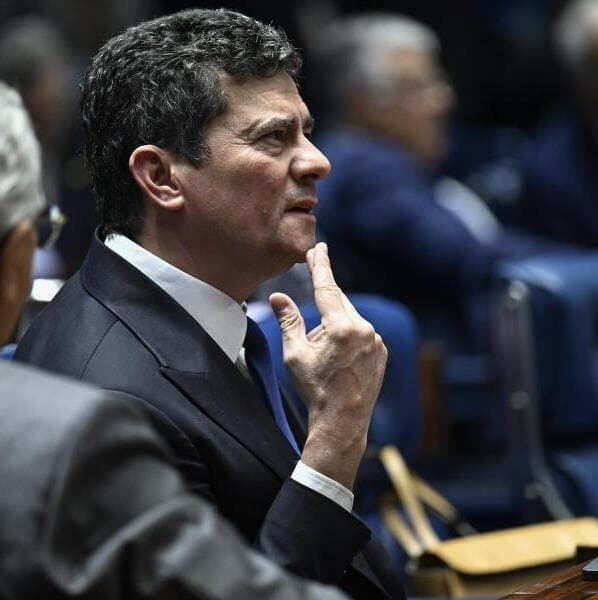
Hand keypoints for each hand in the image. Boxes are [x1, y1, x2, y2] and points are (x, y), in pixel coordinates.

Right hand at [270, 242, 386, 488]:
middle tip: (311, 336)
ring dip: (334, 326)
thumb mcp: (295, 355)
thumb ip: (289, 322)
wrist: (343, 421)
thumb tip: (278, 298)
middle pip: (339, 304)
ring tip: (324, 358)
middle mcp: (364, 329)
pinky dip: (347, 337)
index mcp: (342, 327)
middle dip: (322, 308)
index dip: (320, 266)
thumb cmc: (316, 389)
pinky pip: (361, 333)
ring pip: (350, 319)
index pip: (327, 288)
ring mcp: (376, 341)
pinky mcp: (381, 351)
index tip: (319, 248)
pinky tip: (338, 360)